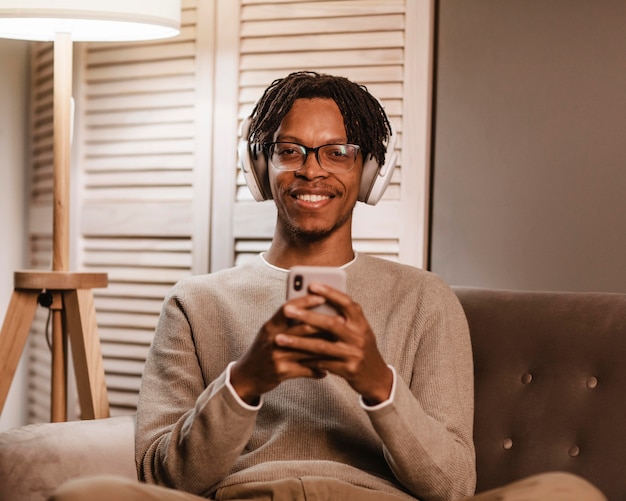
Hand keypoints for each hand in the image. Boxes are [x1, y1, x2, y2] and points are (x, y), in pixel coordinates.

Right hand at [230, 292, 332, 404]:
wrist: (247, 376)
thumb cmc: (263, 351)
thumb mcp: (270, 333)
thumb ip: (286, 323)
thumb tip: (311, 311)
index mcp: (270, 325)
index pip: (288, 308)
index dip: (305, 301)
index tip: (322, 296)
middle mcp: (273, 338)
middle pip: (302, 327)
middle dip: (324, 324)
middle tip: (342, 321)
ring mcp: (277, 355)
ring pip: (308, 349)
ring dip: (326, 348)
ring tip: (340, 345)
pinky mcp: (281, 371)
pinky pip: (306, 369)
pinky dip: (318, 370)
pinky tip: (327, 370)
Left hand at [274, 282, 392, 404]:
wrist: (377, 377)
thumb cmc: (362, 349)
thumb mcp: (358, 330)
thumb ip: (343, 318)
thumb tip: (315, 303)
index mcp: (361, 323)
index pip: (346, 303)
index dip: (330, 292)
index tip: (312, 285)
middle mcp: (359, 336)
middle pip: (330, 323)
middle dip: (306, 315)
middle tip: (287, 310)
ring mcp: (354, 354)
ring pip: (321, 346)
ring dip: (298, 342)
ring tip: (279, 339)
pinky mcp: (348, 370)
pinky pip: (322, 363)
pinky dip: (306, 359)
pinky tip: (292, 356)